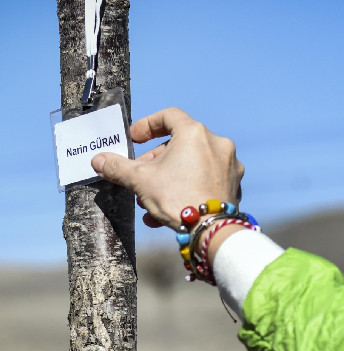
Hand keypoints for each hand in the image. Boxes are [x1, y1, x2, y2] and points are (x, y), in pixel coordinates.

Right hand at [91, 107, 243, 230]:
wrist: (211, 230)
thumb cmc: (177, 198)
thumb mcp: (141, 180)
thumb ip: (118, 167)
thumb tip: (98, 161)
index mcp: (195, 134)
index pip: (168, 116)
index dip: (147, 125)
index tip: (134, 139)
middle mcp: (217, 144)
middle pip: (180, 144)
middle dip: (156, 162)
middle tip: (140, 176)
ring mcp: (229, 165)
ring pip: (192, 166)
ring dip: (168, 179)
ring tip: (150, 201)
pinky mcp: (234, 185)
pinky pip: (205, 181)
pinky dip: (187, 189)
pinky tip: (170, 211)